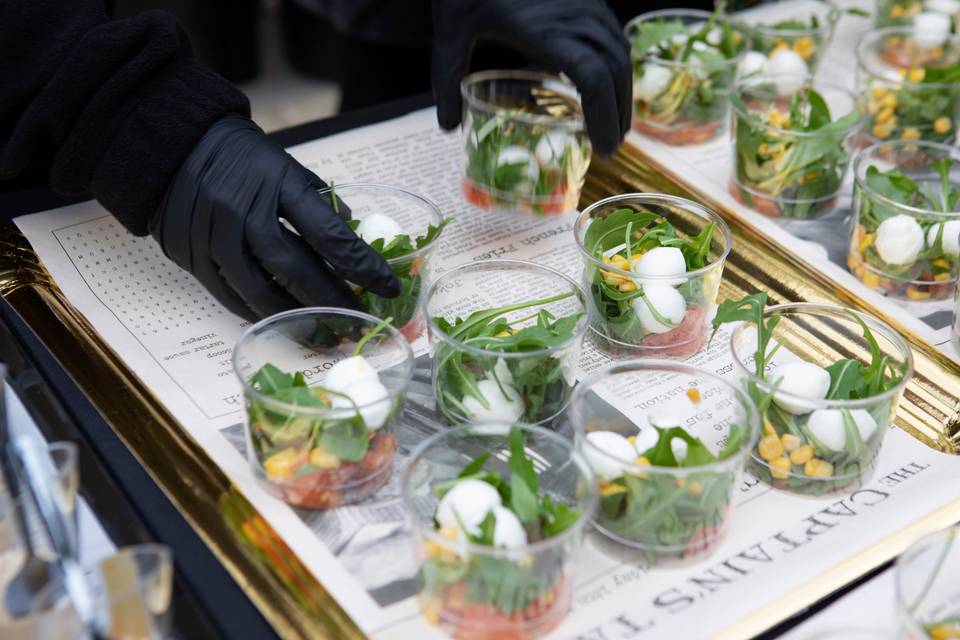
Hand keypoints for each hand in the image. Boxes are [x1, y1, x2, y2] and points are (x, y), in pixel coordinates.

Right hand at [149, 115, 398, 321]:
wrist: (169, 146)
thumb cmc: (238, 155)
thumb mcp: (284, 164)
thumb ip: (317, 201)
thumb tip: (349, 234)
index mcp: (276, 184)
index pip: (330, 234)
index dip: (363, 266)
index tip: (387, 286)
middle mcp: (245, 213)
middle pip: (296, 269)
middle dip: (332, 299)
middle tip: (357, 318)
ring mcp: (215, 238)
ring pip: (262, 290)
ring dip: (296, 315)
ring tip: (322, 329)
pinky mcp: (194, 257)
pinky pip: (231, 295)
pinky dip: (259, 310)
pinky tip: (281, 318)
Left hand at [431, 0, 631, 154]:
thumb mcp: (449, 32)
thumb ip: (447, 79)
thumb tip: (448, 126)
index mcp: (545, 32)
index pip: (594, 79)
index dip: (604, 117)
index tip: (602, 147)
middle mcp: (574, 17)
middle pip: (616, 71)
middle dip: (619, 112)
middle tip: (610, 145)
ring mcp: (585, 3)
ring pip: (620, 51)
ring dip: (622, 89)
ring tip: (612, 121)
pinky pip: (613, 34)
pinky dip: (615, 64)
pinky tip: (604, 83)